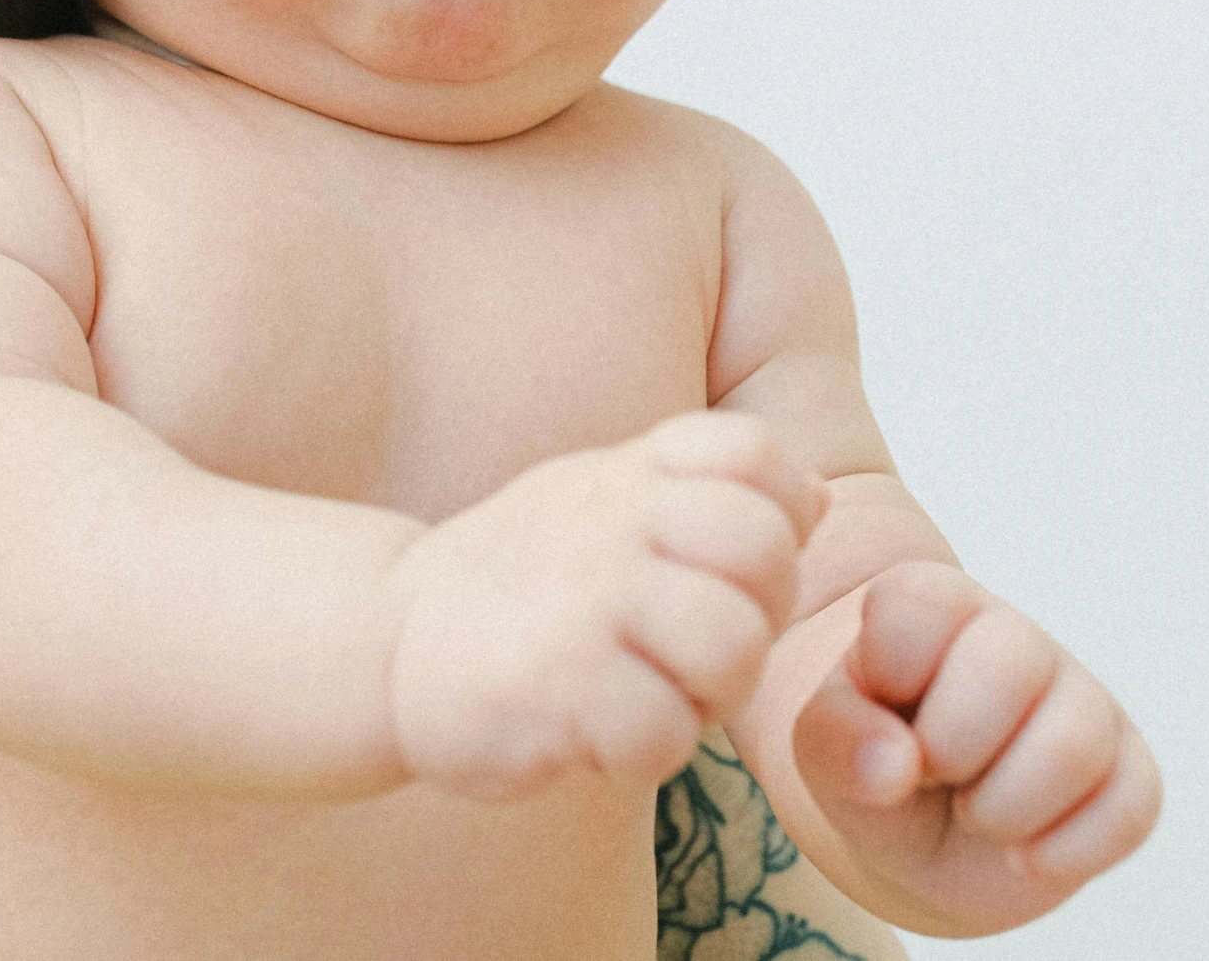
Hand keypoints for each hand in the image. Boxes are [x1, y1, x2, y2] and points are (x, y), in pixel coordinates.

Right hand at [385, 412, 826, 801]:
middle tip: (702, 648)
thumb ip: (712, 490)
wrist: (393, 636)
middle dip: (759, 615)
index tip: (725, 564)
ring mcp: (588, 602)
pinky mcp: (558, 690)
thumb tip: (814, 496)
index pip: (757, 456)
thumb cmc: (525, 574)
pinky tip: (604, 734)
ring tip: (660, 695)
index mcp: (633, 471)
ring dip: (712, 693)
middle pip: (765, 551)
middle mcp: (615, 521)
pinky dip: (648, 751)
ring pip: (733, 646)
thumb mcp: (610, 498)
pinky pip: (665, 735)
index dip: (774, 517)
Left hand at [793, 560, 1161, 933]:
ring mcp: (1080, 702)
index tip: (879, 705)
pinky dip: (1063, 851)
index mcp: (934, 602)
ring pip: (1073, 743)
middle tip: (928, 772)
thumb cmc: (864, 760)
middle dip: (949, 747)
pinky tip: (1020, 853)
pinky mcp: (1126, 772)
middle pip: (1008, 666)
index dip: (889, 673)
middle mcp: (1016, 639)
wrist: (908, 832)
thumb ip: (835, 738)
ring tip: (972, 811)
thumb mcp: (821, 744)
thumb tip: (896, 766)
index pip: (921, 603)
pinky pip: (1128, 810)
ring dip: (1003, 808)